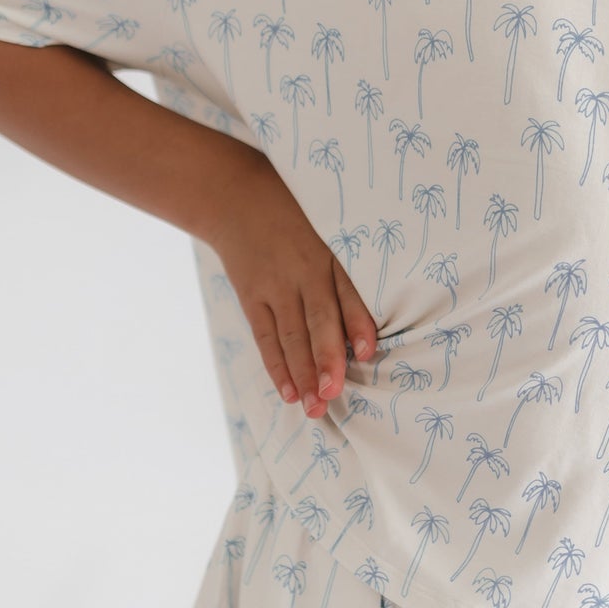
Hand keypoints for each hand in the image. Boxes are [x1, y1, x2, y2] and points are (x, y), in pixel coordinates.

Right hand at [203, 148, 378, 416]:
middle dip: (327, 360)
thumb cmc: (295, 225)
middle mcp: (302, 274)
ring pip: (290, 337)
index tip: (369, 353)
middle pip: (317, 322)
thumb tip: (371, 327)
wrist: (237, 200)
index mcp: (328, 258)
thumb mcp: (326, 239)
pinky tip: (288, 391)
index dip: (358, 324)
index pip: (346, 294)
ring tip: (315, 407)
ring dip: (303, 374)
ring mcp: (274, 288)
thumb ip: (347, 279)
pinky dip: (276, 366)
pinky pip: (265, 337)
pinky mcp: (252, 298)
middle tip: (334, 395)